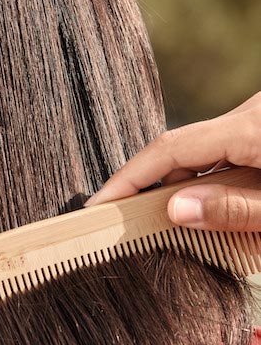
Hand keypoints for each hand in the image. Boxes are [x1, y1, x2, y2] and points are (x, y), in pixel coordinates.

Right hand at [84, 92, 260, 231]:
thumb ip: (235, 209)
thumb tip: (177, 209)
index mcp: (251, 128)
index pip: (170, 148)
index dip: (129, 178)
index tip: (100, 204)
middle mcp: (248, 116)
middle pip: (181, 151)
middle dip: (157, 189)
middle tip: (137, 227)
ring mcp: (254, 120)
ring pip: (201, 153)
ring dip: (188, 188)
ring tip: (188, 228)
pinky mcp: (259, 129)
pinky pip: (221, 153)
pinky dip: (211, 181)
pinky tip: (217, 208)